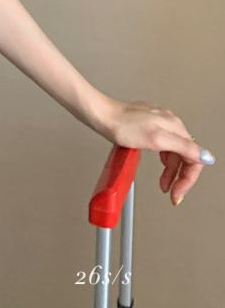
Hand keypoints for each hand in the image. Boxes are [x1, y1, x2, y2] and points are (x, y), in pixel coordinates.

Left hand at [93, 97, 214, 205]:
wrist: (101, 115)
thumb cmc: (122, 125)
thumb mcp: (156, 139)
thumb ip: (183, 147)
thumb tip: (206, 156)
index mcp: (175, 127)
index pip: (194, 158)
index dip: (188, 179)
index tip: (178, 193)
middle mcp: (170, 123)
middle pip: (185, 156)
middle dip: (179, 177)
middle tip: (171, 192)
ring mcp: (159, 123)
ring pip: (174, 152)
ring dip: (170, 171)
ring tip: (163, 183)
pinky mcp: (148, 125)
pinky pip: (163, 146)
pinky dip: (163, 160)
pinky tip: (158, 164)